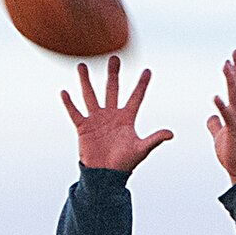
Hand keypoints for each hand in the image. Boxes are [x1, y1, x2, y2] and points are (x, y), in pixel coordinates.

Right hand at [61, 56, 171, 173]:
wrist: (105, 176)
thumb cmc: (124, 164)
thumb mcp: (141, 150)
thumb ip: (154, 139)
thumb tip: (171, 133)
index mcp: (126, 119)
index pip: (136, 98)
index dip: (142, 85)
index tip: (148, 71)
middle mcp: (111, 115)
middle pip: (112, 89)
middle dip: (113, 74)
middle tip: (114, 57)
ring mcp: (96, 120)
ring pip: (90, 96)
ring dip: (86, 81)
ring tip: (81, 65)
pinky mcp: (83, 128)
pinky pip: (75, 112)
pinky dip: (69, 103)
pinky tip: (64, 92)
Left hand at [207, 49, 235, 184]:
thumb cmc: (231, 153)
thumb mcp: (220, 135)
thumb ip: (216, 124)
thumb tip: (210, 117)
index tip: (232, 57)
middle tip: (235, 51)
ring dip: (231, 81)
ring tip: (226, 66)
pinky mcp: (234, 132)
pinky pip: (227, 117)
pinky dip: (221, 106)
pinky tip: (215, 96)